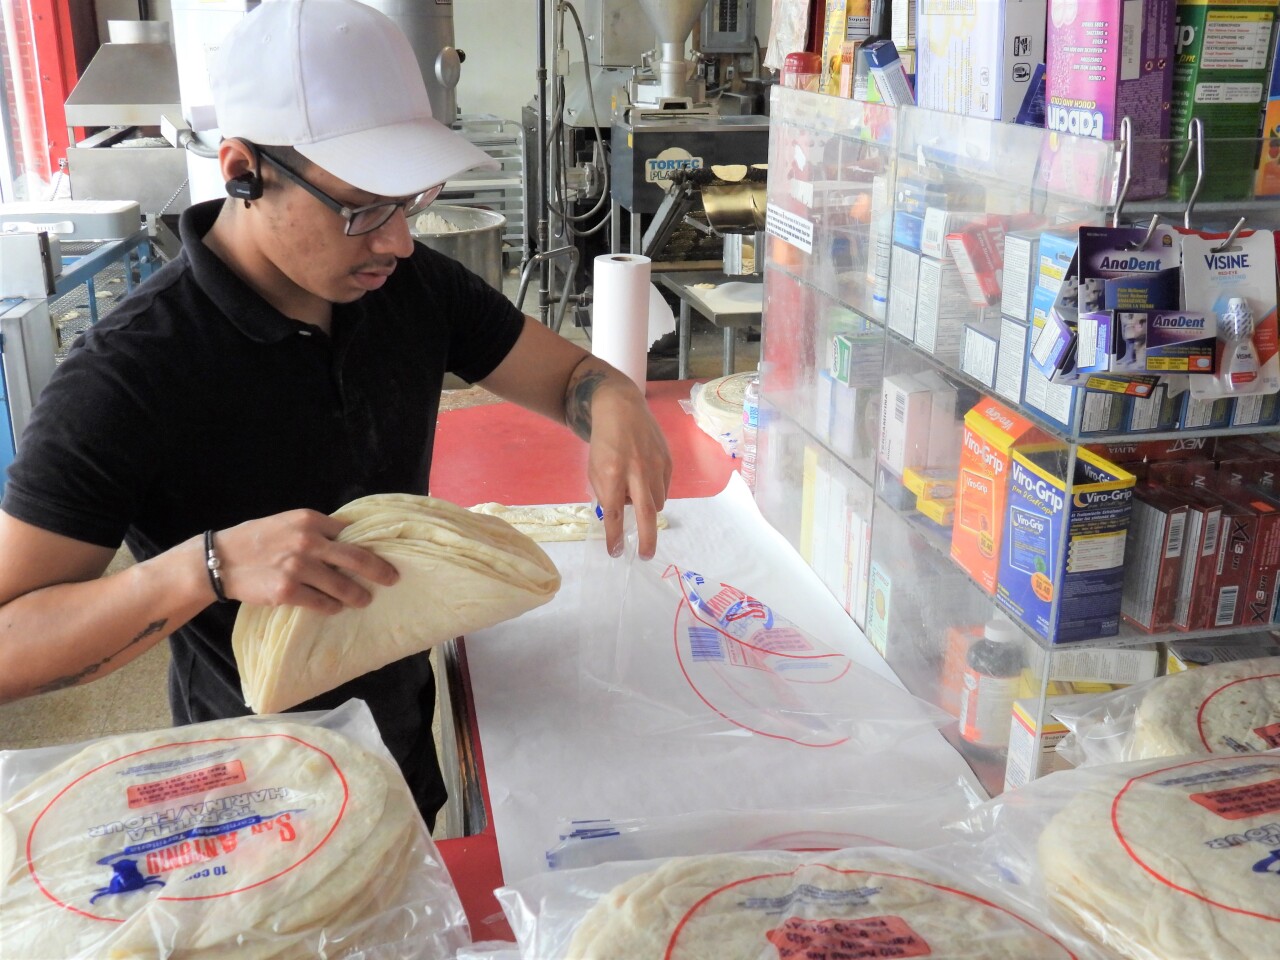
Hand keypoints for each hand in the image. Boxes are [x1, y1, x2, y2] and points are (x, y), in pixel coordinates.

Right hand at [210, 510, 398, 613]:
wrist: (218, 560)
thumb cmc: (254, 540)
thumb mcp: (285, 523)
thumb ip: (313, 530)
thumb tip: (346, 540)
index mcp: (309, 520)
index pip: (349, 532)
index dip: (369, 544)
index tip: (383, 553)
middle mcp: (306, 541)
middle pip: (357, 558)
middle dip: (379, 570)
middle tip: (392, 578)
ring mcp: (297, 567)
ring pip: (341, 585)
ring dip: (357, 595)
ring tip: (364, 599)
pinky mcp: (287, 591)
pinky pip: (321, 603)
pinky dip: (332, 607)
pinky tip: (336, 608)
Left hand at [585, 382, 672, 559]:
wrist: (621, 409)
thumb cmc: (604, 443)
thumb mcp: (594, 469)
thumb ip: (605, 493)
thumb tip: (616, 517)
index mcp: (612, 473)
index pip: (613, 512)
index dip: (614, 535)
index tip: (616, 552)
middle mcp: (636, 471)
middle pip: (646, 513)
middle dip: (646, 538)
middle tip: (646, 556)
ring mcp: (656, 465)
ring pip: (657, 502)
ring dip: (647, 508)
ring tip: (635, 493)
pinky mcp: (668, 461)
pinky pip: (664, 489)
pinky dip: (654, 493)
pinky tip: (645, 480)